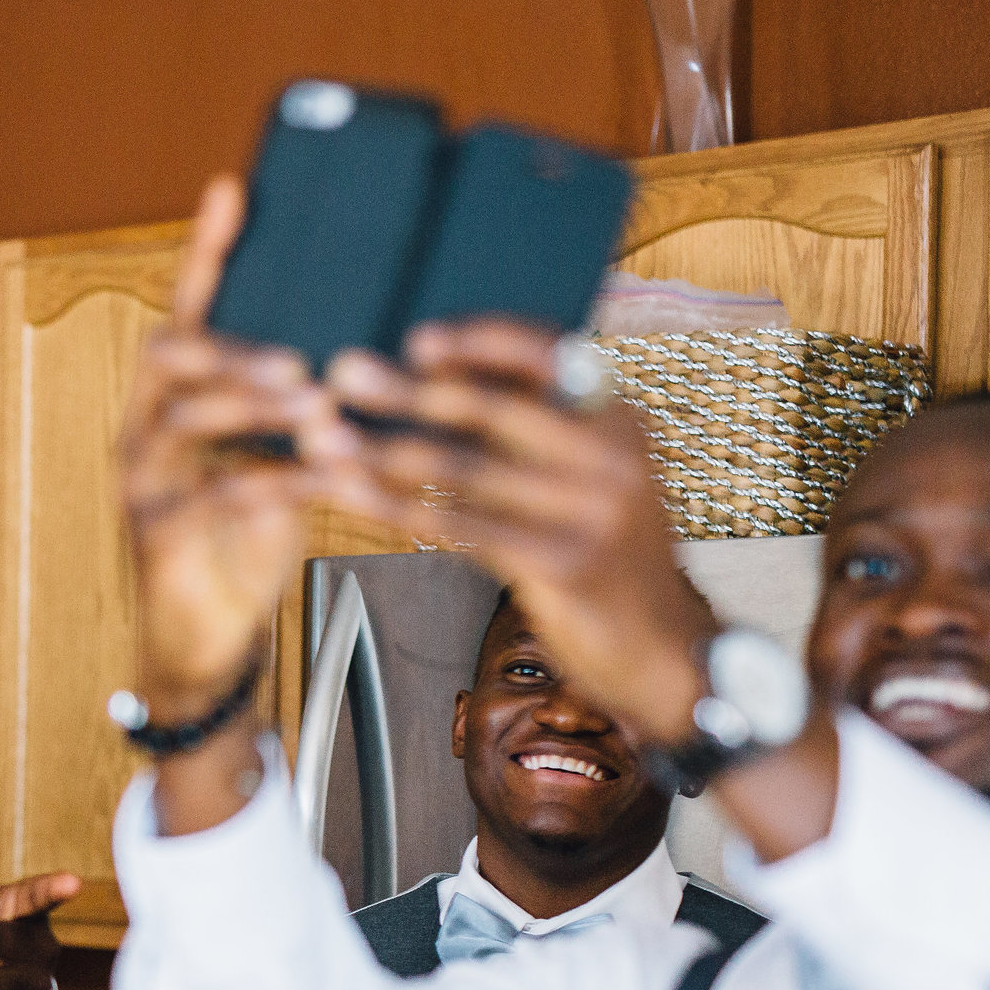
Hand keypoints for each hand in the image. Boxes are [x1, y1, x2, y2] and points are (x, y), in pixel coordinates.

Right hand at [122, 176, 362, 716]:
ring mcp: (144, 482)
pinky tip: (327, 473)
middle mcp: (145, 430)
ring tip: (315, 400)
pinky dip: (277, 479)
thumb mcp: (277, 464)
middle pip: (166, 356)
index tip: (234, 193)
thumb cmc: (243, 545)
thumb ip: (303, 414)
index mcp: (172, 401)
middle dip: (232, 345)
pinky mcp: (158, 535)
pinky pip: (214, 494)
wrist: (208, 642)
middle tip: (299, 353)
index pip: (186, 313)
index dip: (206, 255)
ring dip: (253, 404)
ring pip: (182, 418)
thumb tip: (368, 357)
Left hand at [324, 319, 717, 742]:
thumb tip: (438, 372)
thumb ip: (532, 430)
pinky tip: (354, 496)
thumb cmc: (605, 555)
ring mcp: (594, 511)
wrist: (665, 650)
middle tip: (345, 372)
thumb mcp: (589, 477)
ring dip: (385, 452)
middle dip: (410, 390)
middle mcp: (614, 454)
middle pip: (495, 409)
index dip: (481, 344)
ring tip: (324, 439)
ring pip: (467, 471)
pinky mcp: (564, 565)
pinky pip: (463, 529)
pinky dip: (399, 509)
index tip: (417, 339)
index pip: (549, 356)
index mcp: (620, 416)